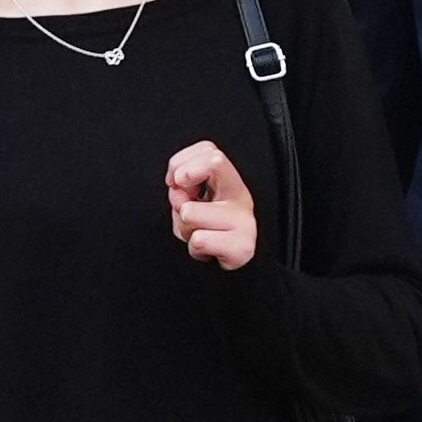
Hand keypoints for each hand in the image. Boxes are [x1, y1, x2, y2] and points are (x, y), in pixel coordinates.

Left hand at [166, 141, 258, 269]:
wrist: (230, 272)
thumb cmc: (205, 232)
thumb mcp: (190, 203)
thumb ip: (182, 189)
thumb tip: (178, 191)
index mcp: (228, 180)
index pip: (208, 149)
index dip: (181, 163)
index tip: (175, 184)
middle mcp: (240, 195)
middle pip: (215, 161)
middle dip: (184, 181)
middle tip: (182, 205)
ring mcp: (245, 221)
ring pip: (190, 211)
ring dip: (183, 228)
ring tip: (197, 234)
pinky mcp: (243, 247)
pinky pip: (200, 240)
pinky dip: (194, 249)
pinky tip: (207, 251)